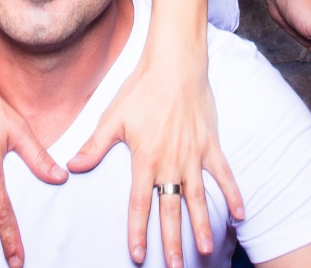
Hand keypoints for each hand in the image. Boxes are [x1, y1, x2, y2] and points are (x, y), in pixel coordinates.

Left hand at [67, 44, 243, 267]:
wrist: (174, 64)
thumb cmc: (140, 88)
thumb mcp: (112, 117)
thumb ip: (94, 147)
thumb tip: (71, 166)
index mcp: (145, 159)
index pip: (139, 204)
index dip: (137, 232)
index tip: (138, 256)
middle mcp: (170, 162)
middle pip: (170, 209)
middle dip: (172, 242)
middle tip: (175, 267)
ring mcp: (193, 155)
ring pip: (198, 198)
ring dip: (202, 226)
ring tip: (205, 250)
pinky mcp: (210, 145)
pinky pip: (224, 174)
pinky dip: (233, 194)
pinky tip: (240, 215)